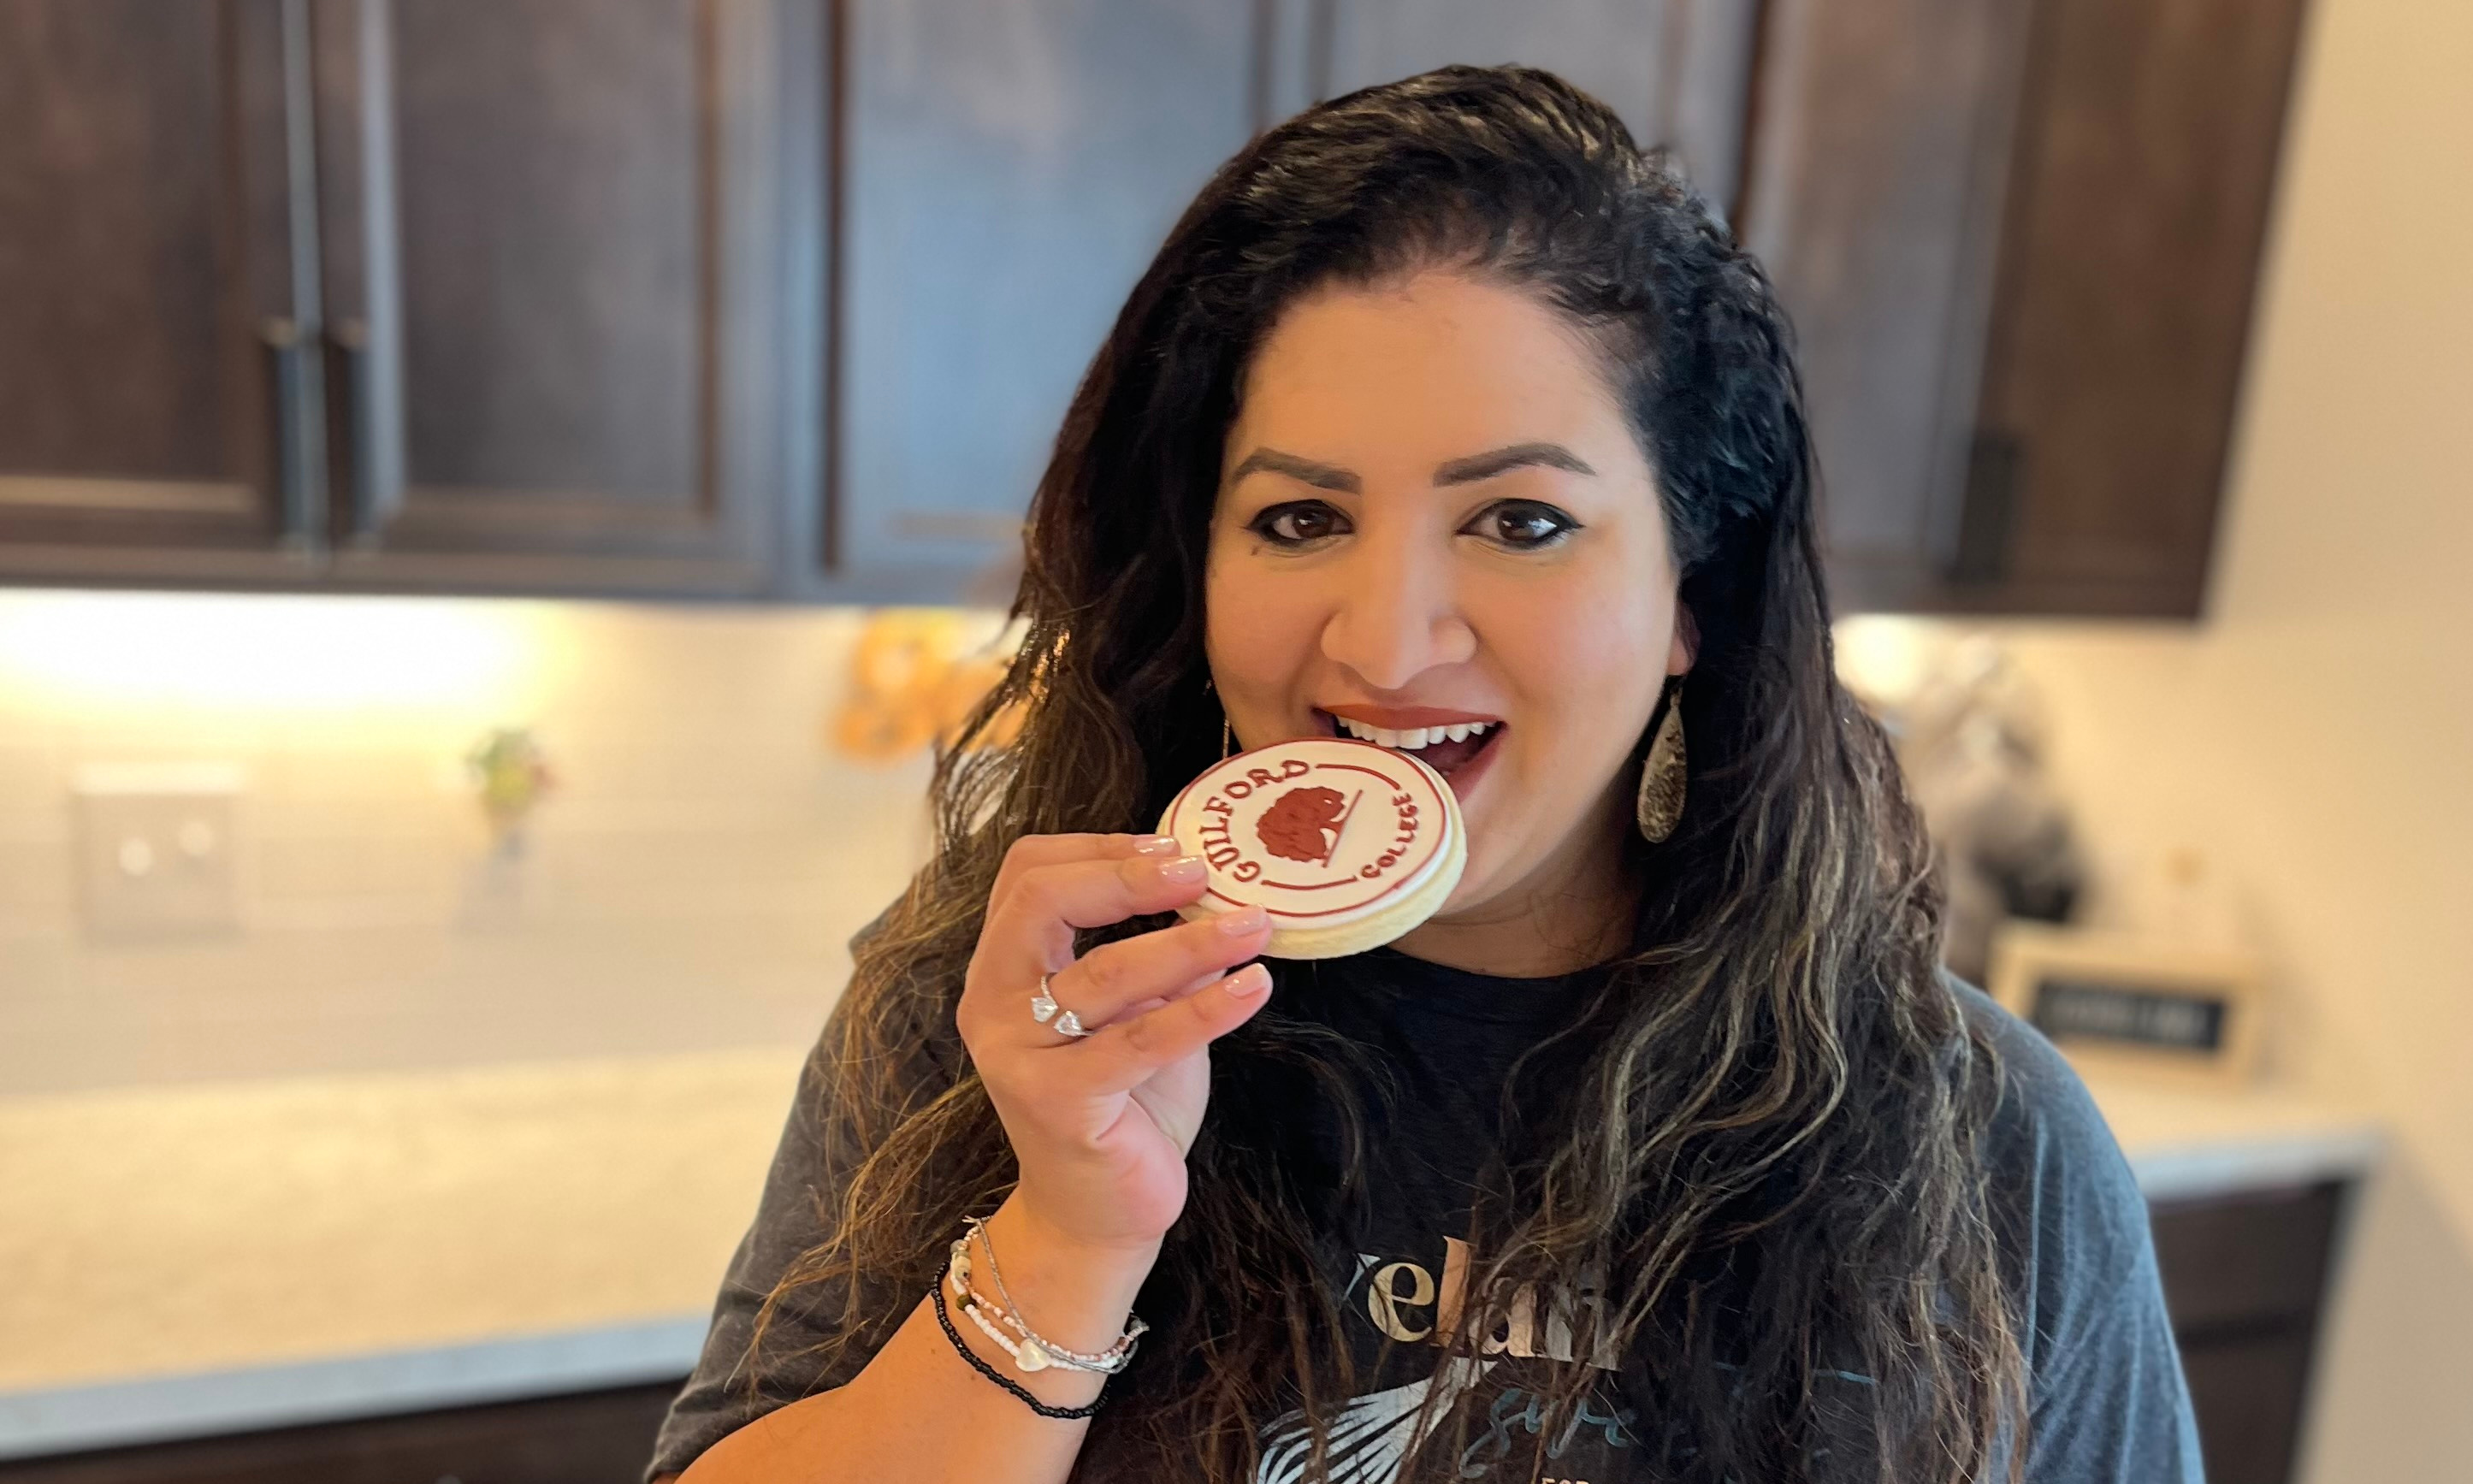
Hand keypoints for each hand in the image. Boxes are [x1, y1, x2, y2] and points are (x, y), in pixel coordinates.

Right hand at [956, 833, 1275, 1255]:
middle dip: (1129, 876)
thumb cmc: (1121, 1106)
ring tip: (1256, 925)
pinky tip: (1255, 987)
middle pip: (1044, 901)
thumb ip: (1160, 959)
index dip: (1099, 847)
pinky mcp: (1060, 1102)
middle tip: (1203, 873)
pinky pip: (1141, 1040)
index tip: (1173, 846)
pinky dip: (1206, 1008)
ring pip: (1105, 972)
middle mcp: (995, 1004)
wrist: (1096, 1216)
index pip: (1028, 874)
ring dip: (1191, 941)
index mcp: (1003, 969)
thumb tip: (1220, 897)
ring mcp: (1020, 1054)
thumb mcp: (1139, 1013)